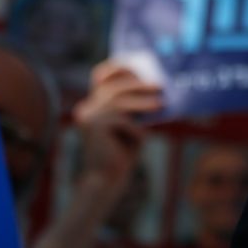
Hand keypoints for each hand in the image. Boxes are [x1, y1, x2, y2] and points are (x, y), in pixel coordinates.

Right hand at [72, 60, 163, 190]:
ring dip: (142, 102)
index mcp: (92, 104)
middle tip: (159, 87)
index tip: (139, 67)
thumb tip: (154, 84)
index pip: (101, 77)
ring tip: (161, 104)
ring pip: (119, 102)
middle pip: (114, 88)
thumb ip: (134, 105)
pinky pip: (123, 121)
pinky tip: (142, 139)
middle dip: (139, 85)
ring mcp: (88, 118)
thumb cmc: (123, 151)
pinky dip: (136, 129)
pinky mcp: (94, 129)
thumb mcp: (130, 123)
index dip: (118, 68)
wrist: (107, 181)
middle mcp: (86, 109)